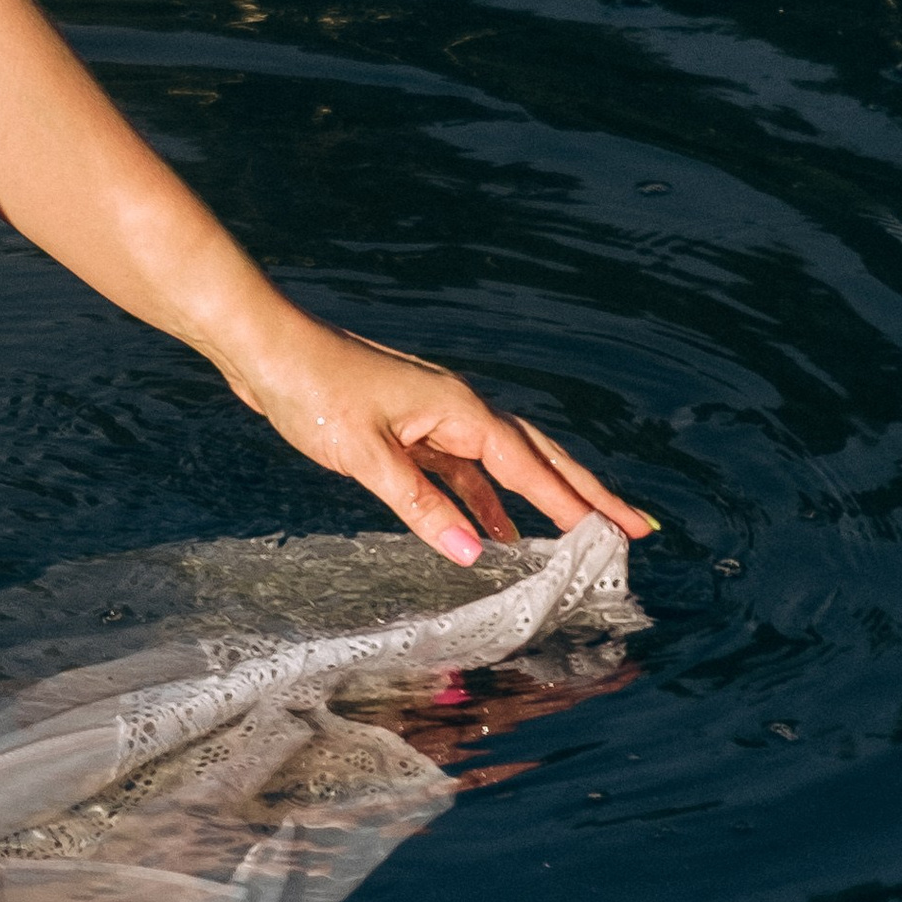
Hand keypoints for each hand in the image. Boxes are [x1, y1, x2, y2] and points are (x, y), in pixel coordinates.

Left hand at [227, 316, 652, 564]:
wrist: (269, 349)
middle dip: (584, 495)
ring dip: (538, 502)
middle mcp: (459, 410)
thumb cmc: (315, 391)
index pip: (531, 467)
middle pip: (538, 458)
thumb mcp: (368, 457)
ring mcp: (437, 418)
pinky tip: (492, 533)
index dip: (575, 504)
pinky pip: (463, 471)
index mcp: (460, 411)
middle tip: (632, 527)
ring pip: (503, 466)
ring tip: (575, 540)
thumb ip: (421, 506)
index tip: (615, 533)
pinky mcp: (411, 429)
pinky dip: (484, 501)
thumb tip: (474, 552)